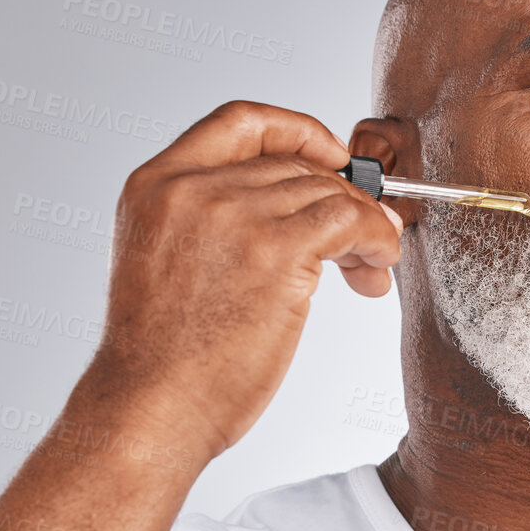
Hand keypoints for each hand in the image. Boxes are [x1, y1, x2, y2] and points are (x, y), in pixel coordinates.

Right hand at [89, 100, 402, 457]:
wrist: (150, 408)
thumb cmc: (160, 361)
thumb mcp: (165, 265)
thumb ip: (211, 225)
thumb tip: (298, 214)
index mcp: (155, 184)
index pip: (238, 122)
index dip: (296, 131)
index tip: (329, 156)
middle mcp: (192, 188)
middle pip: (295, 165)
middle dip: (340, 198)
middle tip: (362, 242)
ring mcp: (233, 215)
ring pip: (328, 193)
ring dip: (365, 225)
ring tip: (371, 265)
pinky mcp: (274, 250)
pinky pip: (350, 220)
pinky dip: (378, 237)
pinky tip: (379, 263)